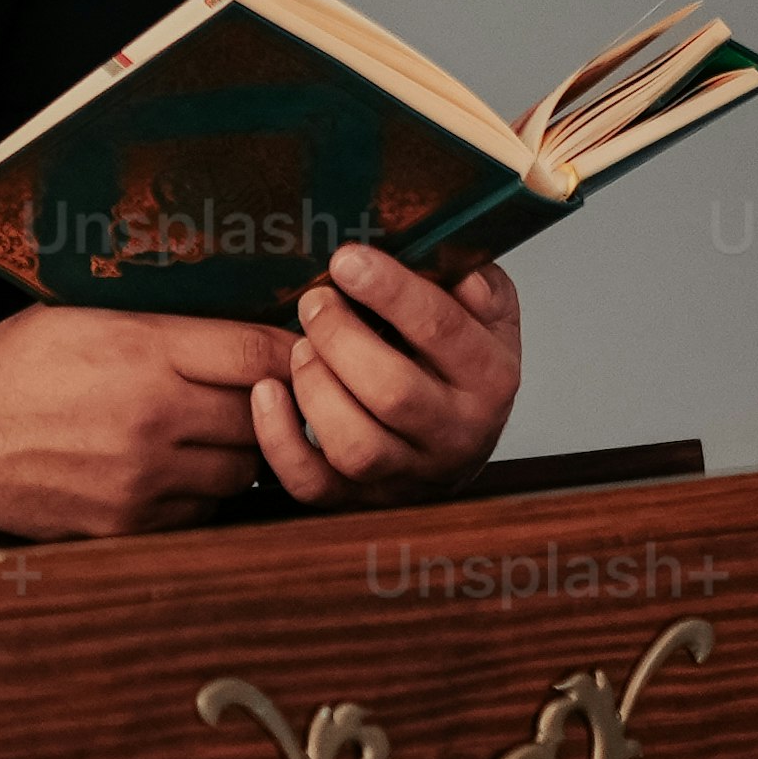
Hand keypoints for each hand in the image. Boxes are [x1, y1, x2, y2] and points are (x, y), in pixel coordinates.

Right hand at [0, 303, 289, 537]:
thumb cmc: (12, 366)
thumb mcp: (87, 317)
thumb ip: (167, 328)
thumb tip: (243, 331)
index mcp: (144, 352)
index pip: (258, 352)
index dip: (290, 352)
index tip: (299, 351)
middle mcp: (152, 418)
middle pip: (262, 416)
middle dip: (269, 404)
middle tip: (259, 393)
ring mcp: (141, 479)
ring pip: (241, 472)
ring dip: (239, 453)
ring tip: (211, 432)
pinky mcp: (125, 524)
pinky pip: (201, 513)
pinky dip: (200, 494)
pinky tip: (173, 471)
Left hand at [251, 246, 522, 508]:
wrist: (460, 443)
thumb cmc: (461, 366)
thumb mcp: (486, 316)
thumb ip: (478, 287)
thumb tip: (461, 273)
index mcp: (490, 378)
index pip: (441, 329)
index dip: (390, 290)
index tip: (346, 260)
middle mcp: (455, 434)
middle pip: (392, 392)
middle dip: (340, 338)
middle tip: (315, 302)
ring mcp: (406, 474)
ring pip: (354, 446)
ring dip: (314, 387)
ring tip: (301, 348)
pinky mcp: (359, 498)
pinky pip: (312, 483)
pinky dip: (278, 439)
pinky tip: (267, 392)